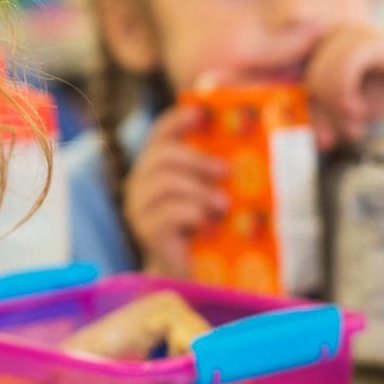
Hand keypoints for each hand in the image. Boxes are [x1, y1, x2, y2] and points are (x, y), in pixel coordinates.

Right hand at [123, 104, 227, 278]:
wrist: (189, 271)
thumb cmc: (204, 227)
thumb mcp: (210, 193)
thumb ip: (217, 172)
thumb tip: (245, 153)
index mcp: (156, 167)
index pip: (160, 132)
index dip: (178, 118)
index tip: (201, 112)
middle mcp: (141, 183)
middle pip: (162, 154)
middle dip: (197, 158)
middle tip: (225, 169)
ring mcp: (139, 208)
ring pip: (165, 182)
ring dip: (199, 190)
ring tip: (223, 203)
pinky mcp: (146, 231)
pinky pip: (168, 213)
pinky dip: (193, 213)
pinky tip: (208, 222)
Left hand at [306, 23, 383, 147]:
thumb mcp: (354, 106)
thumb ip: (329, 115)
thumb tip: (312, 137)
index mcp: (324, 45)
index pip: (300, 82)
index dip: (308, 113)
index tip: (325, 141)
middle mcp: (332, 34)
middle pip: (308, 83)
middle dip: (325, 117)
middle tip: (348, 135)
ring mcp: (349, 34)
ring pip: (320, 80)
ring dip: (335, 112)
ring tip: (355, 127)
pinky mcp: (367, 40)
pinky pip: (340, 74)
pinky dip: (344, 98)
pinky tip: (359, 111)